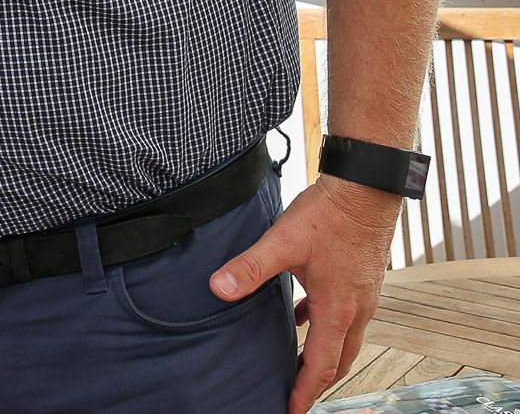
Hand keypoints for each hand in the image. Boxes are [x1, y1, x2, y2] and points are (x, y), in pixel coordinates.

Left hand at [210, 176, 400, 413]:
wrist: (365, 191)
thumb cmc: (329, 216)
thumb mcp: (282, 242)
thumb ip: (249, 267)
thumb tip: (219, 289)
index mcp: (337, 310)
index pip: (322, 365)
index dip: (306, 391)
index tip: (292, 410)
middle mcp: (356, 310)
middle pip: (338, 360)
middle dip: (317, 382)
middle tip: (295, 396)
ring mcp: (361, 296)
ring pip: (342, 338)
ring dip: (322, 354)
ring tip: (296, 364)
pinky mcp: (359, 280)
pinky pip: (341, 315)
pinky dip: (321, 324)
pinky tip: (301, 316)